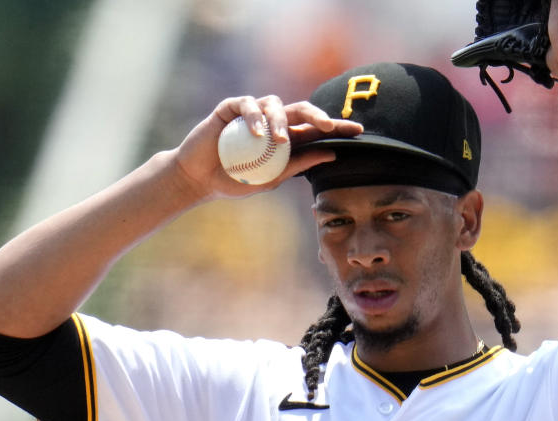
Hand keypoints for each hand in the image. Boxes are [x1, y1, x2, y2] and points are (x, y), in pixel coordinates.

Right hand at [173, 95, 362, 200]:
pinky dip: (254, 117)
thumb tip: (330, 153)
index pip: (315, 130)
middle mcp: (272, 122)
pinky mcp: (231, 109)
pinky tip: (256, 132)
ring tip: (280, 141)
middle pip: (301, 110)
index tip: (359, 132)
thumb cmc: (235, 180)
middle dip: (318, 115)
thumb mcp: (271, 177)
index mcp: (286, 139)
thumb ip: (298, 164)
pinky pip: (247, 104)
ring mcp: (252, 114)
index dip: (337, 128)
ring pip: (276, 104)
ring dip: (280, 121)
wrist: (198, 179)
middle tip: (329, 125)